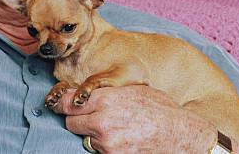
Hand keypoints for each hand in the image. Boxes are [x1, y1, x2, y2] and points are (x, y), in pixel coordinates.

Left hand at [52, 85, 218, 153]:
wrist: (179, 133)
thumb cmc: (159, 108)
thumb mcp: (132, 90)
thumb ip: (107, 92)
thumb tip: (89, 92)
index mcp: (105, 99)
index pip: (68, 101)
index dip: (63, 102)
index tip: (60, 103)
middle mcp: (101, 121)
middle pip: (71, 122)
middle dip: (77, 119)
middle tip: (89, 117)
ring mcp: (105, 143)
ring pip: (84, 138)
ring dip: (91, 134)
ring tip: (112, 128)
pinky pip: (97, 151)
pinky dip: (103, 146)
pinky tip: (119, 139)